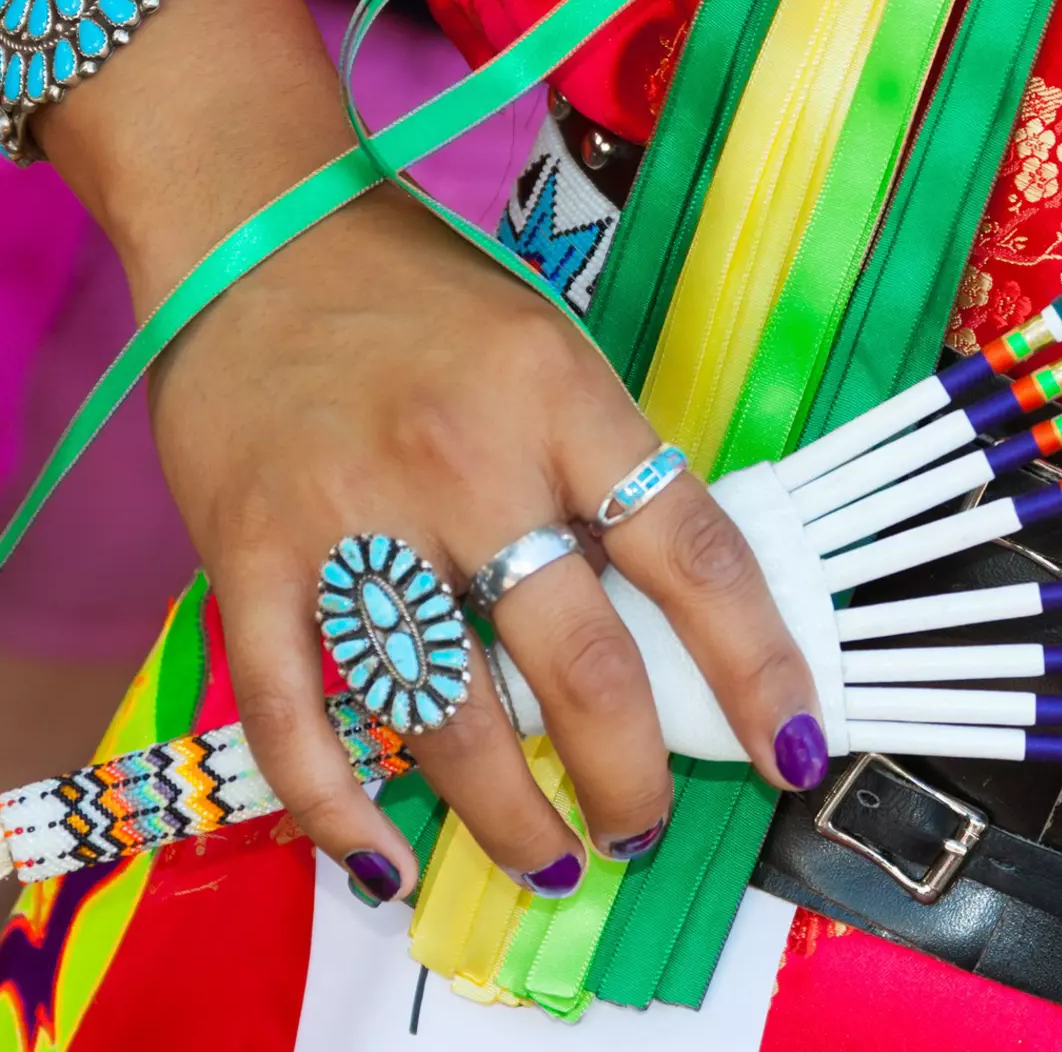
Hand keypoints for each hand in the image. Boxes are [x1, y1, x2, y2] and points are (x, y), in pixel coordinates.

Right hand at [35, 0, 824, 904]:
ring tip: (548, 858)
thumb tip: (679, 615)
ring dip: (508, 814)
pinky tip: (383, 858)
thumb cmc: (428, 298)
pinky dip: (338, 804)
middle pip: (580, 665)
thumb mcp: (558, 356)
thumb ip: (609, 473)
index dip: (758, 668)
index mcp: (567, 403)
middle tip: (642, 828)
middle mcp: (468, 463)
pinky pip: (295, 713)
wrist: (256, 226)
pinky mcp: (247, 556)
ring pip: (448, 713)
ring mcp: (351, 517)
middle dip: (630, 778)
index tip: (790, 748)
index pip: (696, 558)